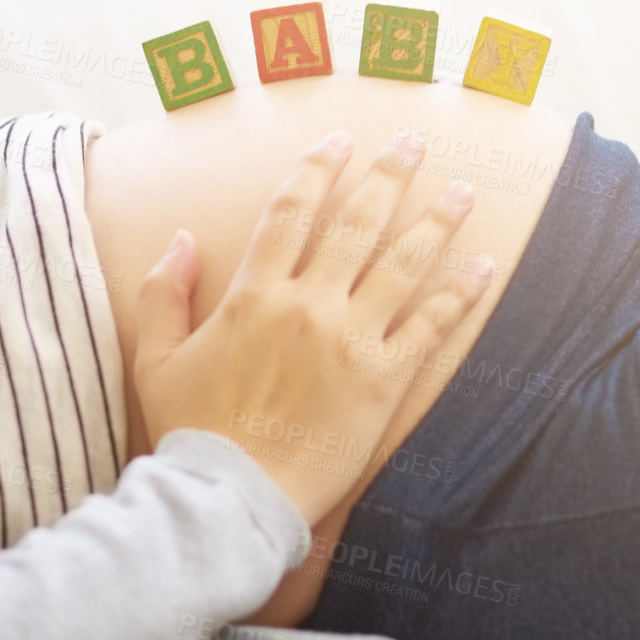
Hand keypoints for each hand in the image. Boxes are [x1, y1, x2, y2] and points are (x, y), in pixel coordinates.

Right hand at [134, 129, 492, 523]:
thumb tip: (181, 238)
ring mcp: (350, 341)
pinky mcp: (383, 381)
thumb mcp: (156, 359)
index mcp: (253, 294)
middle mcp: (308, 305)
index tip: (338, 141)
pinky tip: (483, 267)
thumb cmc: (191, 433)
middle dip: (388, 175)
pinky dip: (460, 294)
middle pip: (356, 222)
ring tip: (463, 192)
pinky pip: (431, 327)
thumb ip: (162, 293)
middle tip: (414, 144)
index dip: (317, 168)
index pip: (290, 211)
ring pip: (403, 264)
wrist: (231, 498)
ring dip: (436, 221)